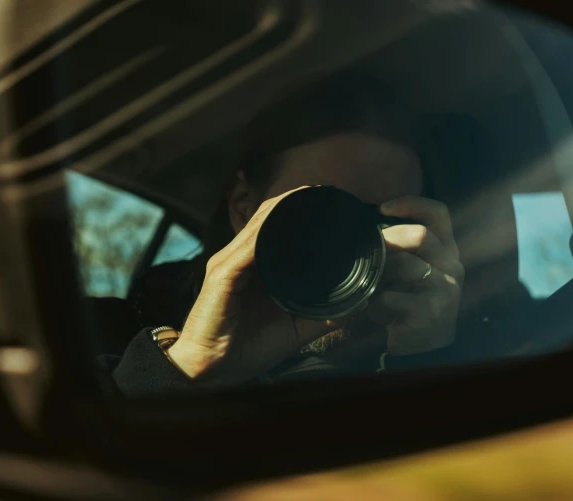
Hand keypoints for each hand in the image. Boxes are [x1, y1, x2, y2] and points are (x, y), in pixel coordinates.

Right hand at [167, 187, 353, 381]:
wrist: (212, 371)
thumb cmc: (248, 347)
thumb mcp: (295, 326)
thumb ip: (324, 313)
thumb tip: (359, 302)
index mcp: (255, 266)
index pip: (276, 227)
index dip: (299, 211)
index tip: (329, 200)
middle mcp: (239, 259)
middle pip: (266, 218)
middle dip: (294, 202)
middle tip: (324, 191)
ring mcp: (228, 264)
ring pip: (257, 226)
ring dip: (281, 208)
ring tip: (307, 194)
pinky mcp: (221, 276)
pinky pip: (245, 249)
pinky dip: (263, 233)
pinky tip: (279, 222)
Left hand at [367, 196, 463, 355]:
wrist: (425, 344)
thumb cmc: (411, 299)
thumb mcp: (410, 268)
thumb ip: (401, 248)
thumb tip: (367, 227)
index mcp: (447, 249)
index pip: (438, 213)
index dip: (411, 204)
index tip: (382, 208)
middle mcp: (452, 265)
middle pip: (421, 235)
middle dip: (390, 238)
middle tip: (372, 249)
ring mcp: (445, 288)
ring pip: (405, 265)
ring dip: (380, 275)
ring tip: (374, 288)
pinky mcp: (431, 311)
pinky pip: (391, 297)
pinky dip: (377, 304)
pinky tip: (378, 311)